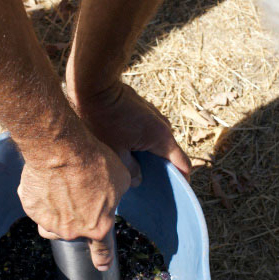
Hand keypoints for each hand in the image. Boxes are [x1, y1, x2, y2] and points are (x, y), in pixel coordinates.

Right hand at [17, 130, 130, 270]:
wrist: (61, 150)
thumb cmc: (95, 163)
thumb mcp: (121, 179)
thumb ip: (120, 193)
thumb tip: (126, 188)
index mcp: (98, 228)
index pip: (102, 250)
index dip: (103, 259)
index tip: (102, 265)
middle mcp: (71, 231)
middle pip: (73, 234)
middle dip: (76, 221)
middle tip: (78, 199)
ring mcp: (48, 222)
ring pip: (51, 227)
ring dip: (56, 218)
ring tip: (60, 196)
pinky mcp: (31, 207)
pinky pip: (37, 207)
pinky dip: (41, 197)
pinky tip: (47, 180)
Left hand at [67, 81, 190, 182]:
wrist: (96, 86)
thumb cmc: (104, 119)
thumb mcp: (116, 152)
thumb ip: (130, 170)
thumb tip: (138, 180)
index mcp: (161, 138)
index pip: (182, 164)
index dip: (183, 180)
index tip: (179, 193)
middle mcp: (163, 126)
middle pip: (169, 154)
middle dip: (162, 171)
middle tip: (151, 187)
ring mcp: (155, 117)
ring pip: (157, 143)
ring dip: (151, 156)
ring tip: (138, 171)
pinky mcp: (145, 111)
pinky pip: (149, 133)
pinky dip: (144, 145)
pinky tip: (129, 153)